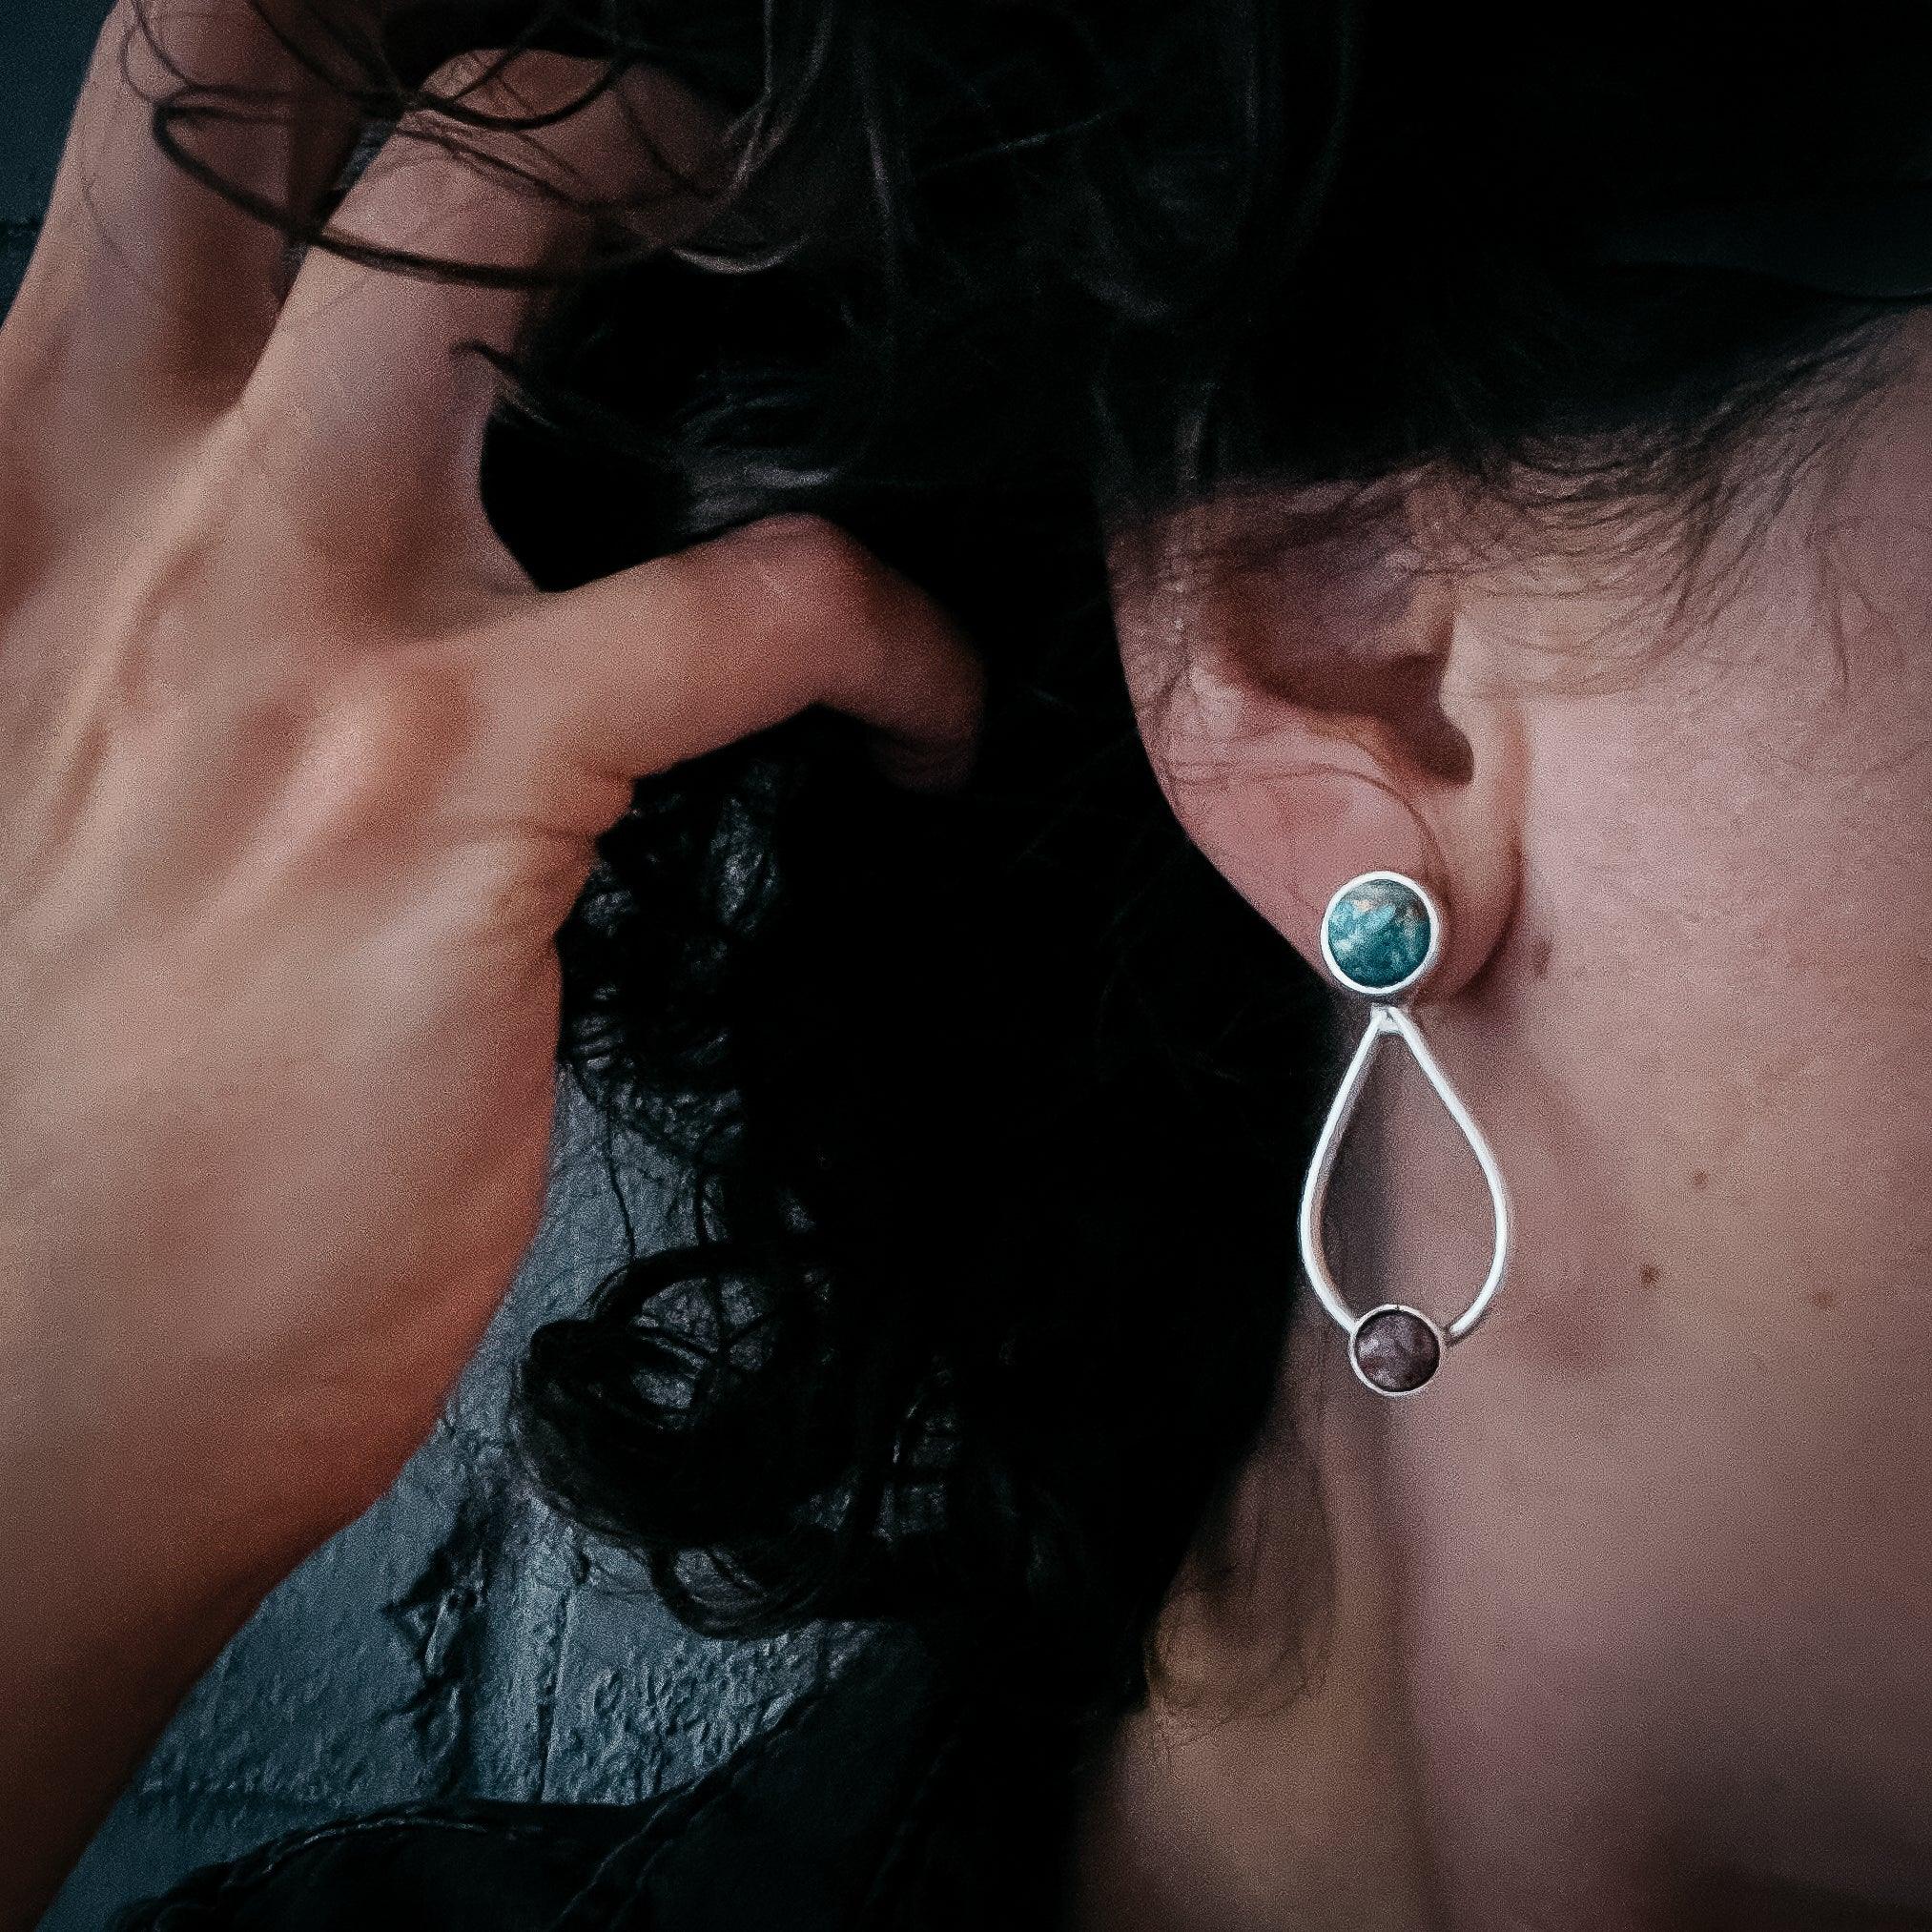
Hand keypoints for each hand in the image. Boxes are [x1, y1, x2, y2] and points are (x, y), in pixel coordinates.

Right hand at [0, 6, 978, 1912]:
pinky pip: (757, 605)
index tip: (500, 125)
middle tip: (704, 164)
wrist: (32, 1392)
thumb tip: (422, 559)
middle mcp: (135, 522)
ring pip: (508, 250)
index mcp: (33, 515)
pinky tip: (924, 713)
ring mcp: (291, 639)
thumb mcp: (63, 801)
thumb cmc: (73, 1128)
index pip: (154, 179)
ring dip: (718, 238)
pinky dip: (886, 633)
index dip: (320, 85)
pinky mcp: (447, 793)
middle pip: (321, 141)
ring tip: (848, 347)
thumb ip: (184, 629)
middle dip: (549, 93)